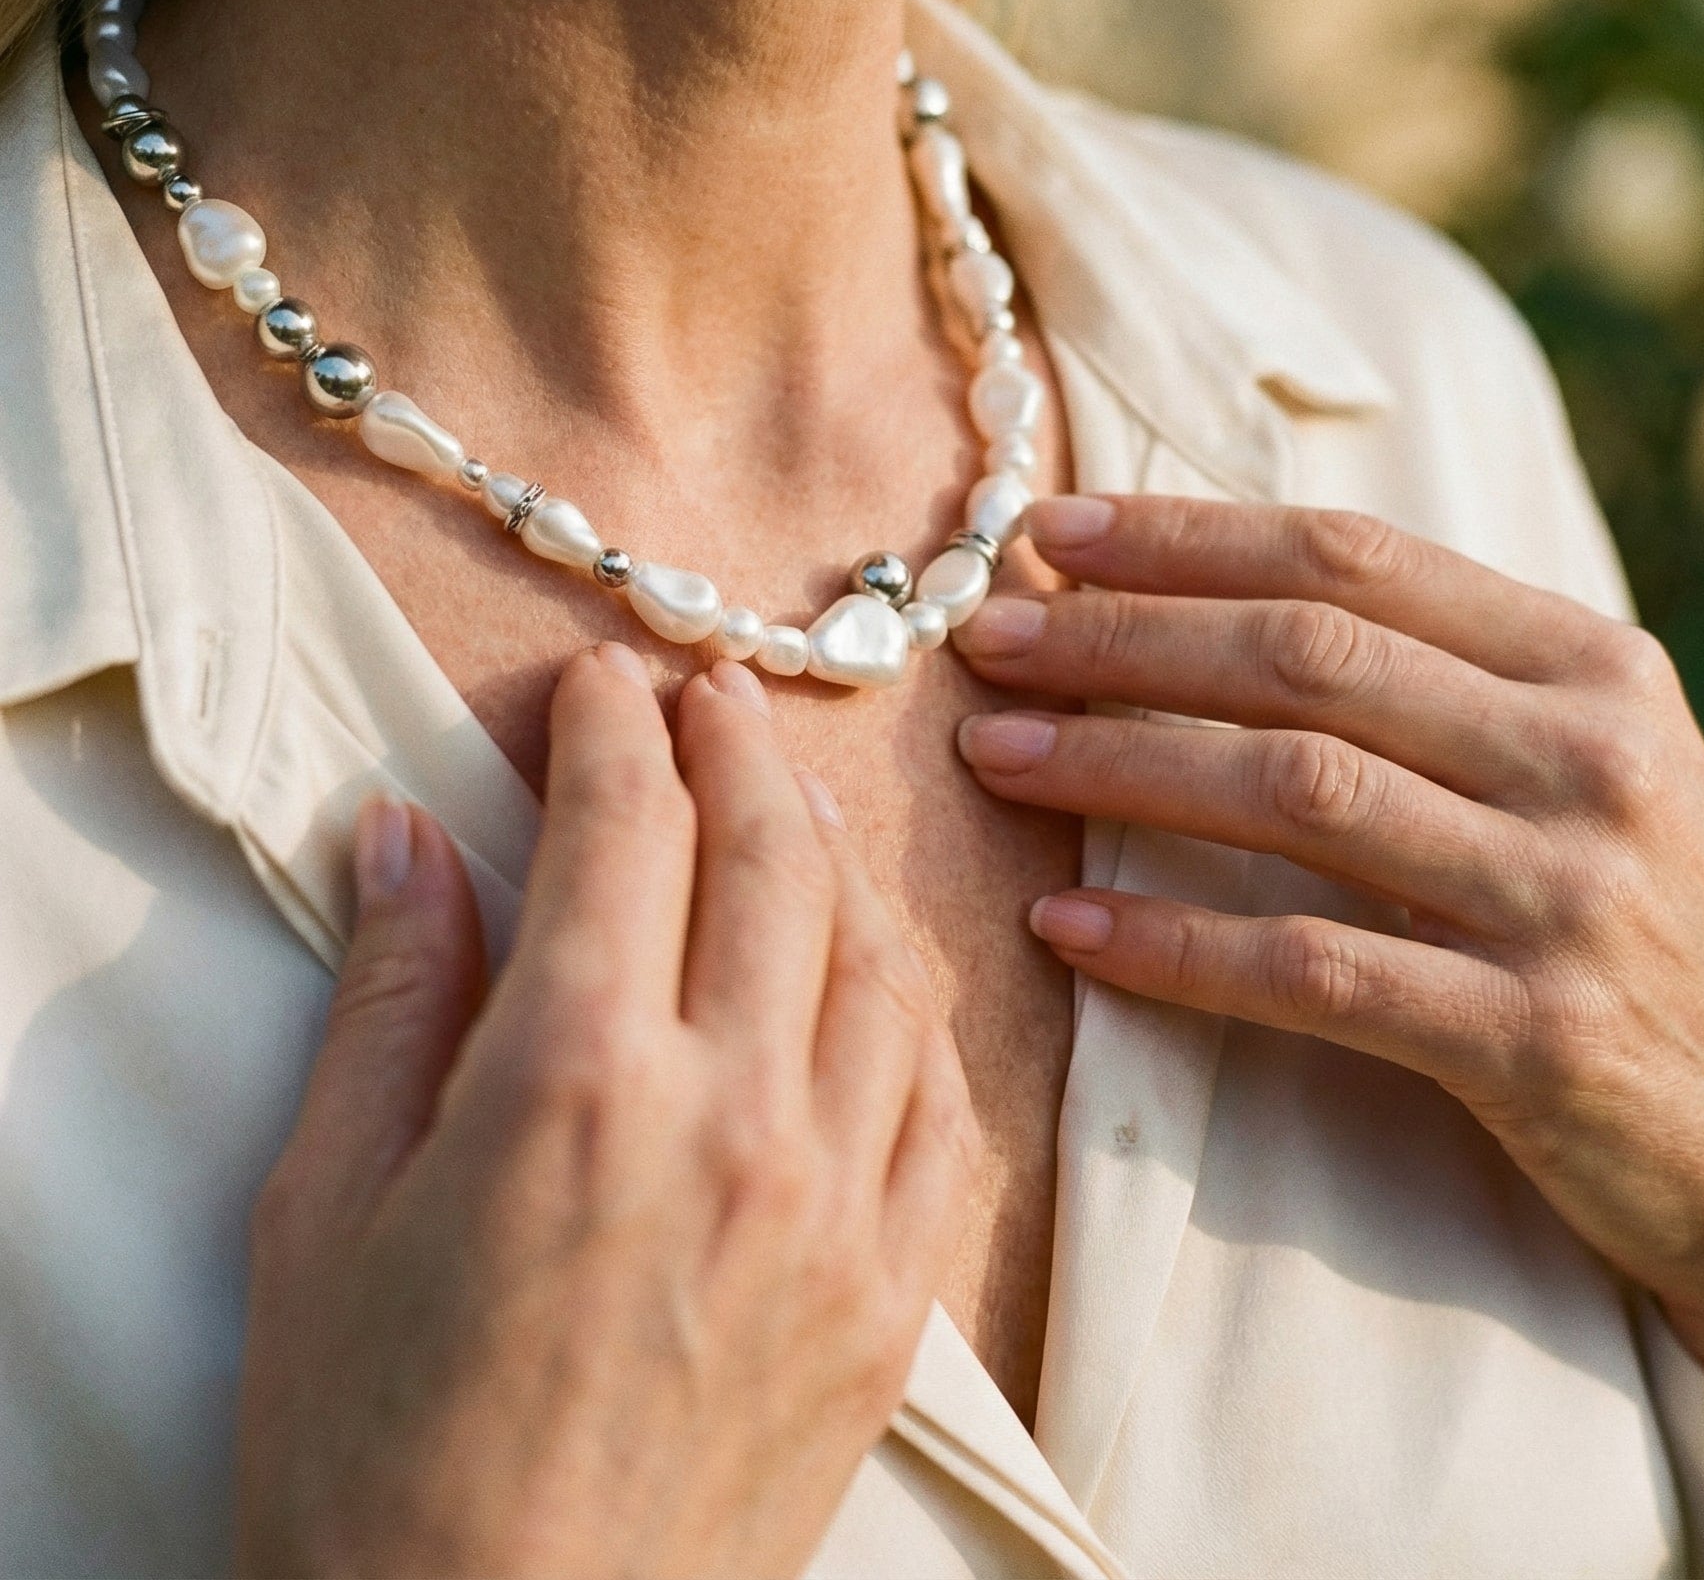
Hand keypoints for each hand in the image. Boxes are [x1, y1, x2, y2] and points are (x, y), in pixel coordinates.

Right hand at [236, 649, 975, 1579]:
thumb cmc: (371, 1460)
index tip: (598, 683)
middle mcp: (734, 1118)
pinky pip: (941, 1099)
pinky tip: (878, 968)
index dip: (612, 729)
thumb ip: (392, 998)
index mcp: (576, 1081)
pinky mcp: (891, 1298)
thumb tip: (414, 835)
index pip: (626, 827)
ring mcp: (836, 1209)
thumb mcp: (323, 1212)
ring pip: (878, 961)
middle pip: (770, 859)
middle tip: (708, 692)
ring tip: (791, 796)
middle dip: (735, 745)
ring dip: (834, 852)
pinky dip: (913, 1002)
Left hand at [955, 494, 1703, 1471]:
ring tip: (995, 759)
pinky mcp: (1537, 1041)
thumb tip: (1224, 601)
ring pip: (1294, 792)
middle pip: (1304, 657)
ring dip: (1119, 766)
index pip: (1355, 558)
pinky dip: (1173, 948)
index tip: (1053, 530)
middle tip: (986, 638)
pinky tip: (1067, 931)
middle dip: (1122, 636)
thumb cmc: (1656, 942)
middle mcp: (1589, 760)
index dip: (1188, 535)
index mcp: (1592, 667)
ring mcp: (1568, 898)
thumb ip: (1448, 685)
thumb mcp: (1593, 774)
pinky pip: (1313, 971)